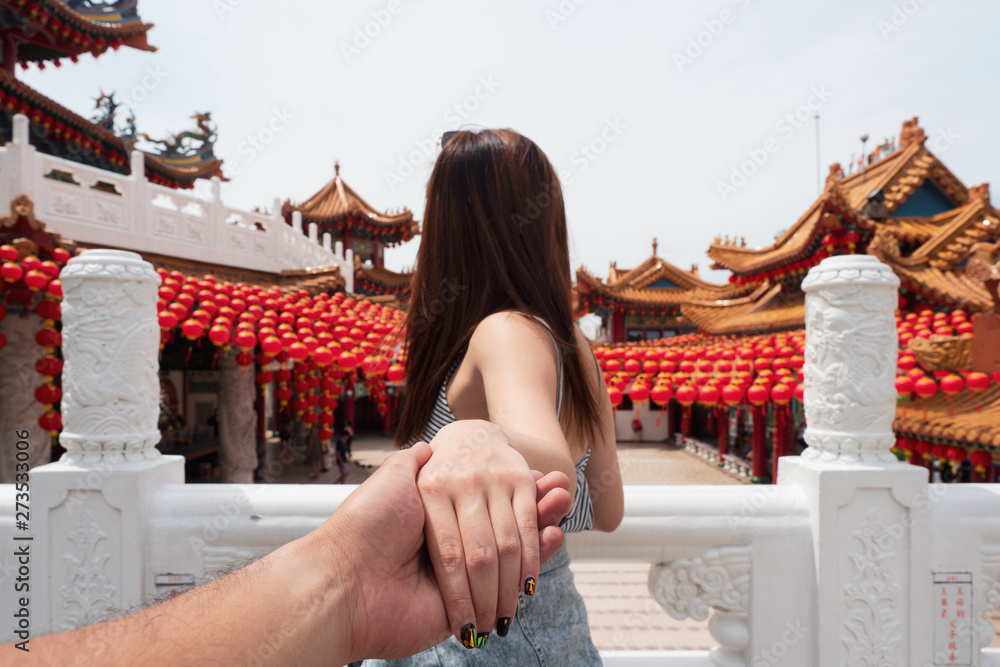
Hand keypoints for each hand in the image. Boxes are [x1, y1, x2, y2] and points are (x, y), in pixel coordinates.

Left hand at [325, 440, 570, 661]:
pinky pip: (504, 582)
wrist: (342, 580)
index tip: (541, 475)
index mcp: (436, 516)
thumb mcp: (393, 478)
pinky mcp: (465, 604)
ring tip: (564, 505)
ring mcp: (459, 575)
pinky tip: (553, 536)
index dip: (515, 487)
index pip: (486, 500)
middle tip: (564, 491)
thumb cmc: (365, 525)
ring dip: (542, 528)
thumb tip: (429, 445)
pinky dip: (534, 559)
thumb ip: (414, 462)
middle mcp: (449, 543)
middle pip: (504, 524)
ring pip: (512, 549)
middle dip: (536, 508)